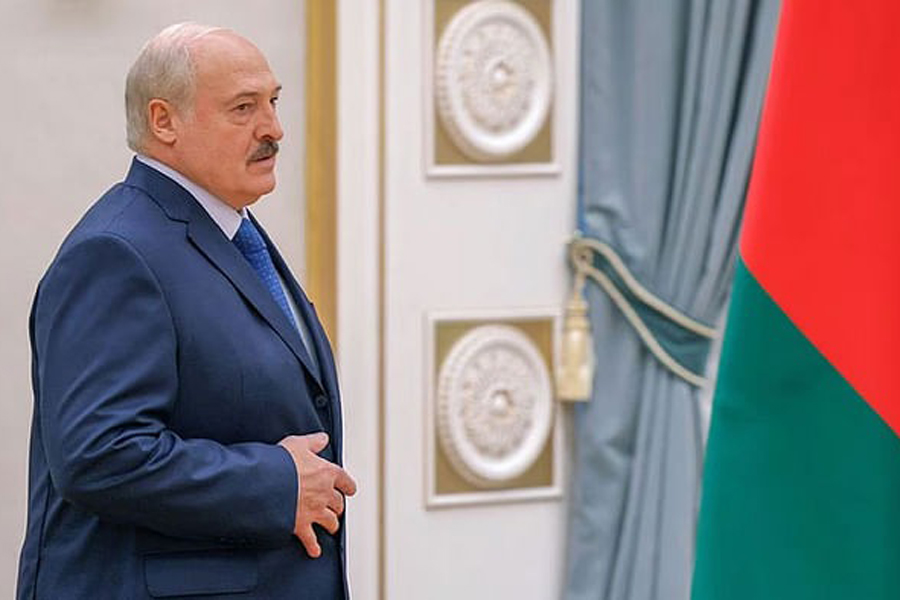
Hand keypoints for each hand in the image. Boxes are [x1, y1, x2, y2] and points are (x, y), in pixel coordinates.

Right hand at [278, 432, 356, 557]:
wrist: (267, 482)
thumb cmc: (282, 462)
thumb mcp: (298, 444)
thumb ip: (313, 442)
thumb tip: (323, 438)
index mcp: (327, 473)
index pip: (346, 481)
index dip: (348, 486)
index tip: (349, 489)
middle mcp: (325, 494)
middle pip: (339, 503)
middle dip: (337, 505)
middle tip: (335, 507)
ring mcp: (314, 511)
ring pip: (331, 521)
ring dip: (332, 524)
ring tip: (331, 526)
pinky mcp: (301, 525)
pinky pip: (310, 540)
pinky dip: (313, 547)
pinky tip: (315, 551)